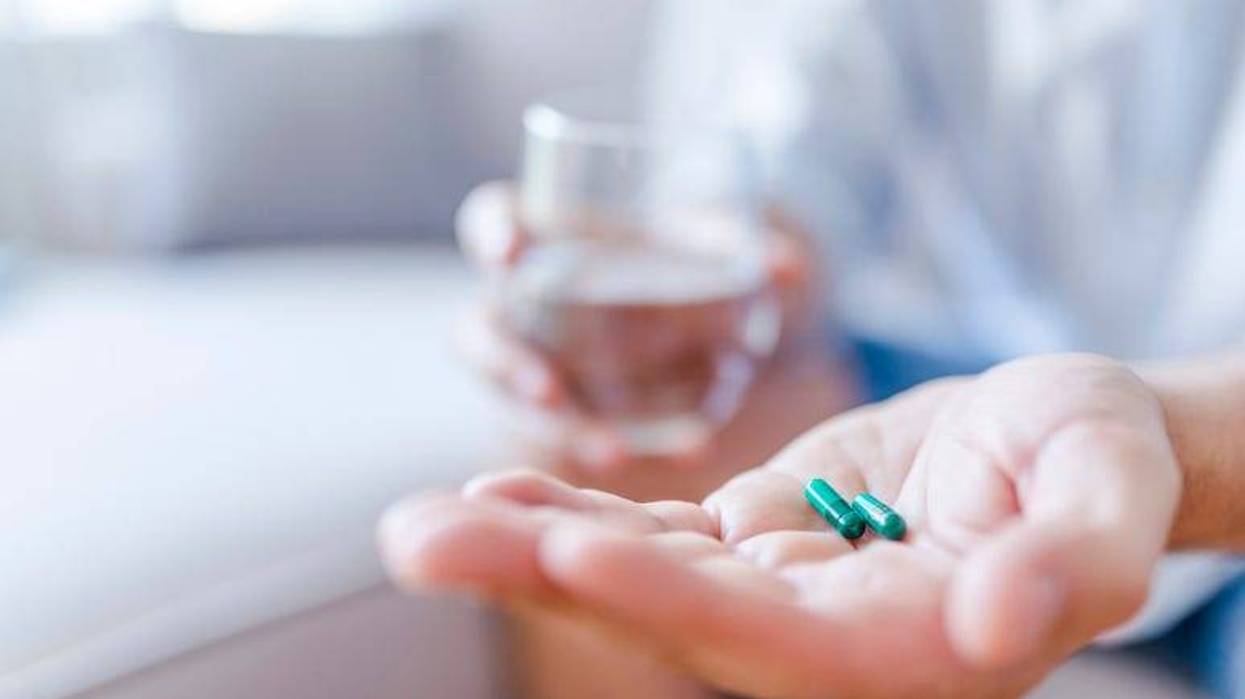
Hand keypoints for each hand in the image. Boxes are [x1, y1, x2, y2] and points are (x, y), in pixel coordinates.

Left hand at [381, 354, 1179, 697]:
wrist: (1063, 442)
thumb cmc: (1100, 459)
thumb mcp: (1114, 491)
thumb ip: (1078, 561)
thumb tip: (1002, 629)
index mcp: (909, 652)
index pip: (777, 642)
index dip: (672, 603)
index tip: (569, 557)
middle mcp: (824, 641)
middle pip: (671, 620)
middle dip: (547, 578)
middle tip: (422, 542)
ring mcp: (778, 593)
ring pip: (643, 577)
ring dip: (532, 549)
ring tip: (425, 523)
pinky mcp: (755, 543)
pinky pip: (655, 538)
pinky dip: (579, 515)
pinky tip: (501, 494)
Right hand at [454, 181, 850, 489]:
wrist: (704, 309)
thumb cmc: (683, 252)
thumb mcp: (712, 242)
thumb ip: (739, 247)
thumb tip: (792, 269)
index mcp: (544, 235)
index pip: (493, 221)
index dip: (493, 236)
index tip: (510, 256)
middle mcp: (525, 303)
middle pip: (482, 330)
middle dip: (506, 364)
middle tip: (549, 391)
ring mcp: (538, 361)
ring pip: (518, 399)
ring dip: (562, 427)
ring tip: (613, 454)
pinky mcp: (570, 410)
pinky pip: (579, 434)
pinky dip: (625, 446)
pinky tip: (689, 455)